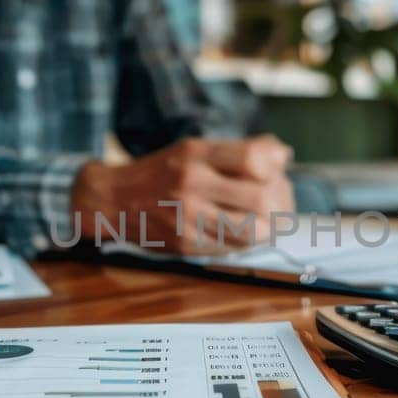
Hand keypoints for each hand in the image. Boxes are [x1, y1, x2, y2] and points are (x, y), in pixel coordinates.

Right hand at [71, 135, 295, 253]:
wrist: (113, 200)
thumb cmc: (162, 172)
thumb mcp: (194, 148)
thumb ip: (239, 151)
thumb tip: (284, 155)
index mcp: (195, 154)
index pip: (253, 159)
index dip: (274, 169)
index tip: (274, 173)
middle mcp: (191, 184)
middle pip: (260, 199)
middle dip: (279, 203)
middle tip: (280, 202)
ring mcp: (188, 218)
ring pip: (253, 231)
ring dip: (271, 228)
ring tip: (269, 220)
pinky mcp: (186, 244)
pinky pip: (233, 248)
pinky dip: (248, 242)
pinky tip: (245, 232)